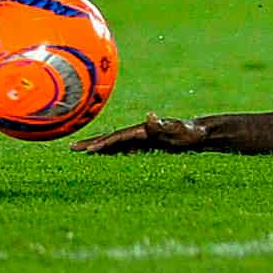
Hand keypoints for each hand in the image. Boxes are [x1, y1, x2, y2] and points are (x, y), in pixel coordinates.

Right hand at [71, 112, 205, 153]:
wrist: (201, 132)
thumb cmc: (191, 133)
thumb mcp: (179, 130)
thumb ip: (164, 125)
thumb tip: (149, 116)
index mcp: (144, 129)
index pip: (118, 137)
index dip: (102, 143)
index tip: (87, 150)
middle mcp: (140, 131)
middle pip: (112, 137)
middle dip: (92, 142)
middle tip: (71, 147)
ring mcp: (143, 137)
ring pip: (115, 143)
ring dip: (98, 146)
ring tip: (80, 151)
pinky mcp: (147, 144)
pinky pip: (125, 149)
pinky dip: (111, 151)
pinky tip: (103, 156)